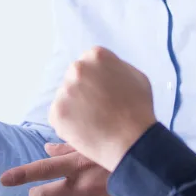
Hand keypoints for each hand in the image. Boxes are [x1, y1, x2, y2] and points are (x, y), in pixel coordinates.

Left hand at [0, 143, 138, 195]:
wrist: (155, 179)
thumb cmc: (124, 158)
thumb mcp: (97, 147)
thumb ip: (69, 149)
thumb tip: (46, 150)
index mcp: (79, 164)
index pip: (41, 170)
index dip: (19, 175)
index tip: (3, 179)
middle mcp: (83, 186)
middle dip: (37, 195)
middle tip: (39, 193)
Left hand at [49, 47, 157, 171]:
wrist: (132, 140)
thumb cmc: (138, 109)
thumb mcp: (136, 76)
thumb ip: (116, 66)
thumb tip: (103, 69)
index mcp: (96, 55)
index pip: (88, 62)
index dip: (96, 79)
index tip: (104, 92)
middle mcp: (77, 69)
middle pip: (74, 78)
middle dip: (82, 90)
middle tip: (98, 108)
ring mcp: (64, 91)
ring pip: (65, 97)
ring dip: (75, 107)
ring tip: (94, 121)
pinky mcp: (56, 112)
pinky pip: (59, 116)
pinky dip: (69, 123)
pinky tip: (86, 129)